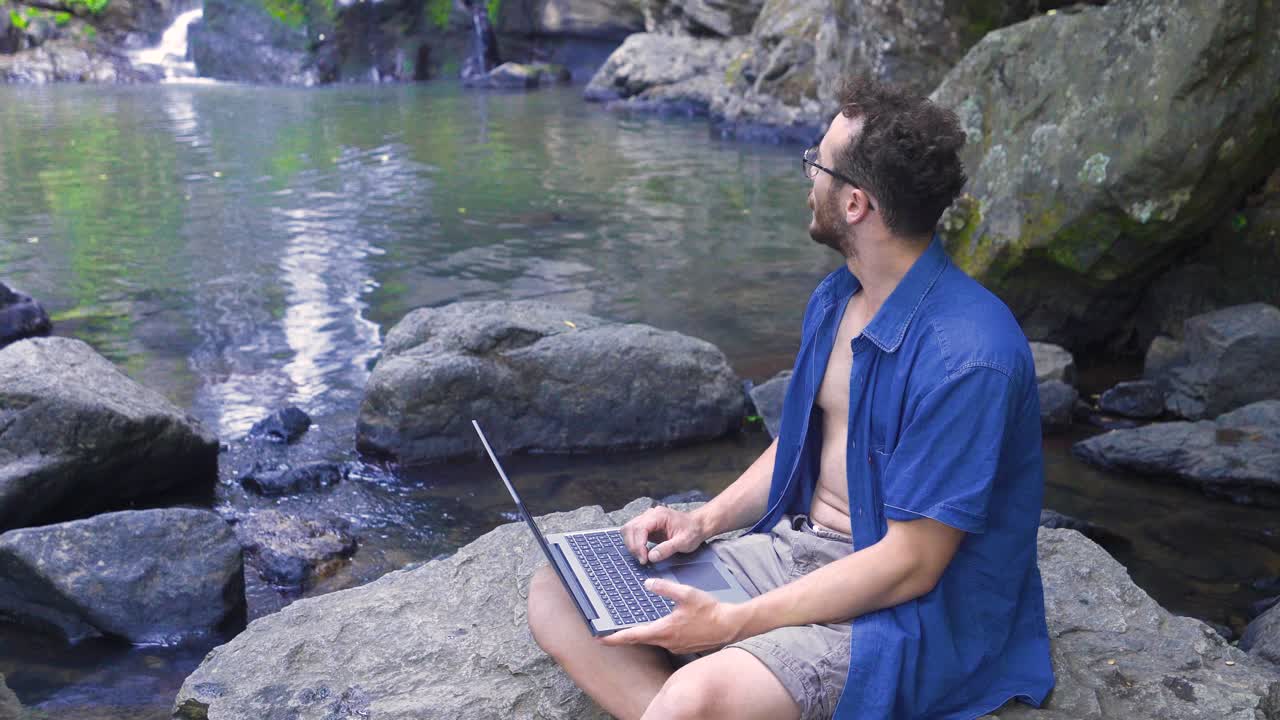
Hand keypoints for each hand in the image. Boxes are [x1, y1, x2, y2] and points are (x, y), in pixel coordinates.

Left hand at [598, 578, 745, 653]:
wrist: (729, 626)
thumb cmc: (710, 610)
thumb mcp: (686, 593)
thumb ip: (665, 588)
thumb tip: (648, 583)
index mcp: (664, 629)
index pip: (633, 635)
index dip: (614, 638)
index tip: (600, 639)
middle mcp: (667, 641)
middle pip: (639, 640)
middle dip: (622, 637)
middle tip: (607, 635)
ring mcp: (675, 646)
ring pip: (651, 640)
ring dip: (639, 635)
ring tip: (627, 629)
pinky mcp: (682, 646)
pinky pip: (663, 641)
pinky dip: (654, 634)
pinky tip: (655, 626)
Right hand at [621, 506, 704, 564]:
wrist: (697, 526)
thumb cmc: (692, 531)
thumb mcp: (684, 542)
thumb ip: (667, 549)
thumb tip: (651, 557)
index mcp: (659, 515)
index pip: (639, 528)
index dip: (638, 544)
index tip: (644, 559)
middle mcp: (650, 514)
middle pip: (630, 528)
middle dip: (633, 546)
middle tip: (642, 560)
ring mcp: (647, 519)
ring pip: (628, 530)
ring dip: (632, 545)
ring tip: (642, 557)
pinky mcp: (647, 526)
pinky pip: (633, 533)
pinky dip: (634, 544)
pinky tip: (643, 553)